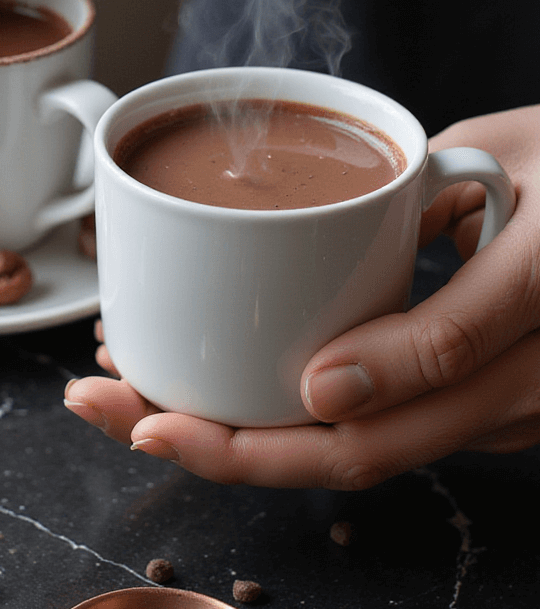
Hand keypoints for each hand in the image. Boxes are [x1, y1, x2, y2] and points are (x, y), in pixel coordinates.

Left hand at [65, 105, 538, 489]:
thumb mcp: (515, 153)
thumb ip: (438, 197)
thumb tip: (331, 253)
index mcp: (538, 295)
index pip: (445, 350)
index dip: (358, 374)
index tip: (281, 379)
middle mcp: (520, 386)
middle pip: (367, 449)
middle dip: (225, 448)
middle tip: (112, 407)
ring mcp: (496, 417)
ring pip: (354, 455)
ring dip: (230, 439)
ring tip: (122, 391)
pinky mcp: (467, 420)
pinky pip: (365, 437)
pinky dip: (272, 423)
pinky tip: (195, 392)